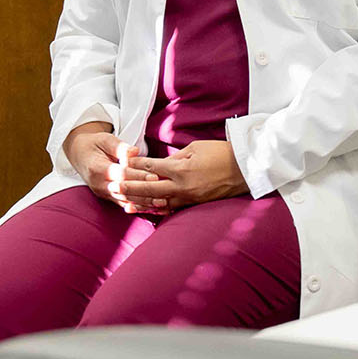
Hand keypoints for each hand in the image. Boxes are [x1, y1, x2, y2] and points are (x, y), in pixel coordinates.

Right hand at [63, 123, 158, 214]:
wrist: (79, 154)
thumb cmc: (95, 144)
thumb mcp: (105, 139)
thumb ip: (119, 146)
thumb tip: (134, 151)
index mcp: (97, 168)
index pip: (120, 174)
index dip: (138, 176)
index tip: (154, 176)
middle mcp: (99, 184)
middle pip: (124, 191)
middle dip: (144, 193)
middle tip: (163, 194)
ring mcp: (103, 193)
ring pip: (125, 200)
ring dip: (144, 203)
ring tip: (162, 204)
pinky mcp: (108, 197)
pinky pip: (123, 204)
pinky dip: (138, 207)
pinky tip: (152, 208)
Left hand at [119, 140, 249, 212]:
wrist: (245, 168)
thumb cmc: (222, 153)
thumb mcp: (196, 148)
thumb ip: (176, 157)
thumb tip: (161, 163)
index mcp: (181, 168)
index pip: (150, 166)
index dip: (134, 164)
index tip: (121, 162)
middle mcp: (181, 185)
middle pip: (148, 187)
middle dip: (128, 186)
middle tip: (112, 185)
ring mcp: (188, 197)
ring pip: (157, 202)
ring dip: (139, 201)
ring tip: (122, 201)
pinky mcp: (194, 204)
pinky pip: (171, 208)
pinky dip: (156, 209)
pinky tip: (145, 210)